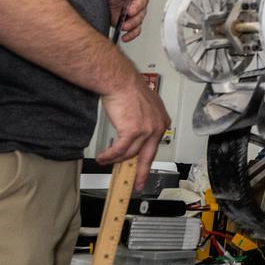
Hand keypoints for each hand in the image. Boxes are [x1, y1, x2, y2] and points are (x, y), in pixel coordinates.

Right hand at [97, 72, 170, 190]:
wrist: (120, 81)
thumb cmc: (129, 89)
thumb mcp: (144, 108)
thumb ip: (144, 122)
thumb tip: (136, 136)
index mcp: (162, 121)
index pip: (154, 146)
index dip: (146, 159)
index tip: (143, 169)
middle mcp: (157, 127)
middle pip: (148, 156)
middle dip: (141, 172)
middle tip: (138, 183)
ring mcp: (146, 130)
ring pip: (129, 153)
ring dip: (115, 159)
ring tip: (105, 161)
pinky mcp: (133, 131)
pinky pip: (119, 150)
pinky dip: (109, 156)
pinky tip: (102, 158)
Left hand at [104, 0, 148, 42]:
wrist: (103, 3)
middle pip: (143, 2)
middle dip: (136, 8)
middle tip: (129, 11)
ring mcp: (137, 12)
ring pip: (140, 17)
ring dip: (133, 23)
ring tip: (124, 26)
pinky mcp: (133, 23)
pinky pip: (136, 30)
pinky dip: (131, 34)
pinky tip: (125, 36)